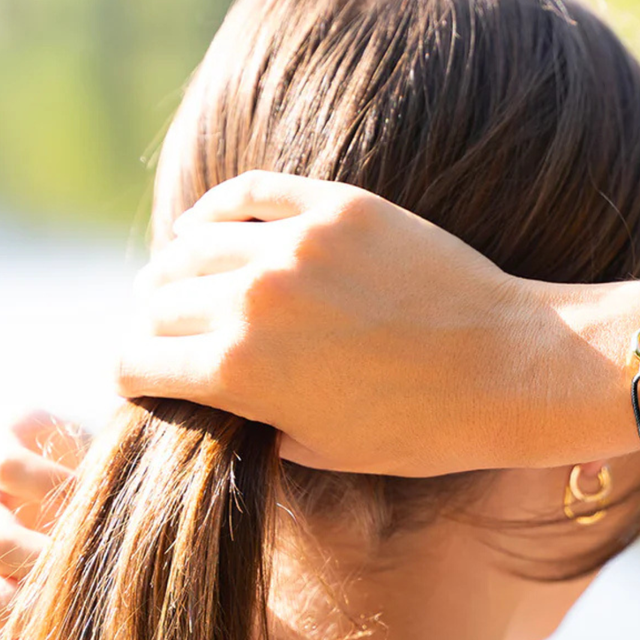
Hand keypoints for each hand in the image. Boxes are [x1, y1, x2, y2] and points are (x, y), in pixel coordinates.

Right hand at [118, 172, 629, 475]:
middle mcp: (251, 299)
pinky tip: (209, 228)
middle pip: (152, 302)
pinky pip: (247, 193)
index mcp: (239, 371)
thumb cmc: (421, 427)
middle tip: (167, 337)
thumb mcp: (320, 446)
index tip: (146, 381)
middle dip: (150, 328)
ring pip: (188, 244)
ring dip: (175, 272)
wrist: (509, 366)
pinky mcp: (337, 206)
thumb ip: (252, 416)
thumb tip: (218, 392)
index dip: (131, 378)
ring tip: (184, 285)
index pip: (132, 361)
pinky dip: (215, 212)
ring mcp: (293, 243)